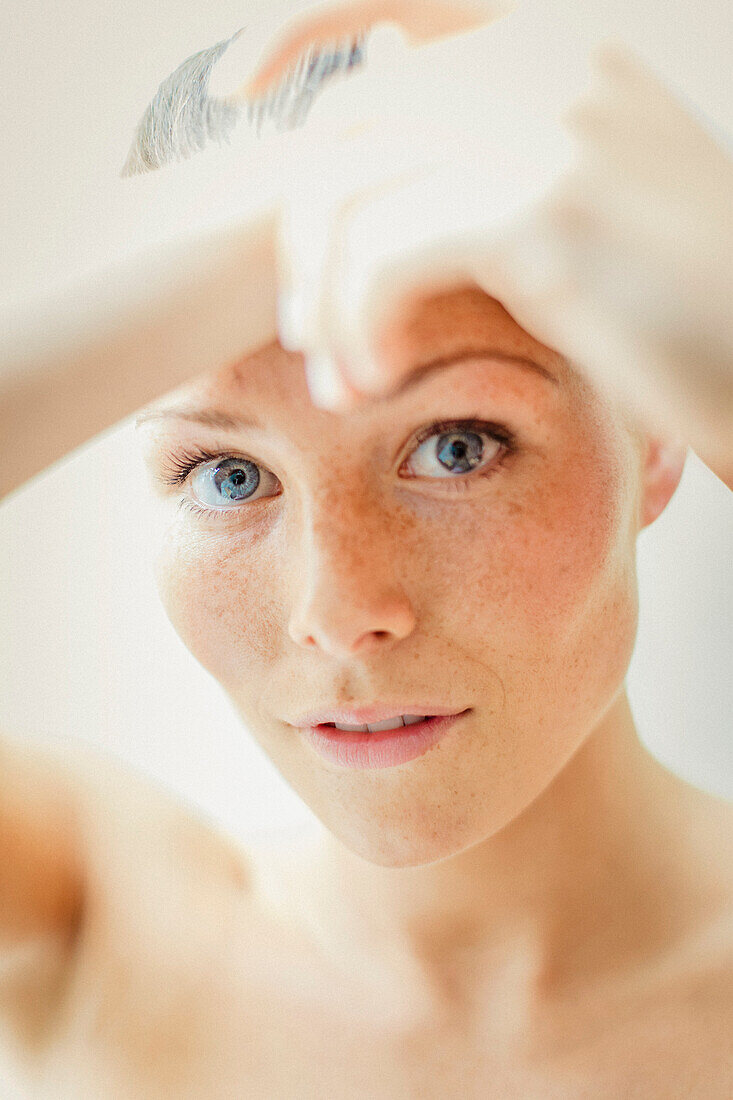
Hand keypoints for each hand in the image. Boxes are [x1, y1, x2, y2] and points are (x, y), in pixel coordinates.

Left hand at [276, 25, 731, 485]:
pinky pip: (381, 256)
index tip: (231, 88)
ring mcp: (547, 122)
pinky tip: (372, 381)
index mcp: (561, 41)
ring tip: (337, 377)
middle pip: (349, 127)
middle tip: (307, 331)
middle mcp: (549, 59)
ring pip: (350, 195)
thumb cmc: (683, 299)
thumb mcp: (594, 192)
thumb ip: (497, 140)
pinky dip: (356, 326)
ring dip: (320, 299)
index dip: (294, 29)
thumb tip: (384, 82)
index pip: (394, 2)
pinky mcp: (543, 207)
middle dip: (304, 235)